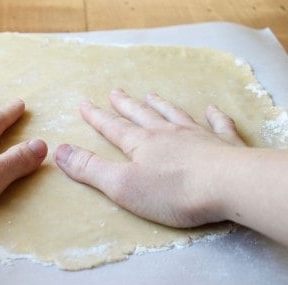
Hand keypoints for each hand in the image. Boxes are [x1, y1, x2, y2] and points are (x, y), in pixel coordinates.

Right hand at [54, 88, 244, 227]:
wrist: (229, 186)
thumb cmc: (172, 191)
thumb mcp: (122, 186)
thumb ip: (90, 169)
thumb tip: (58, 150)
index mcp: (141, 144)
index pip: (113, 128)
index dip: (97, 117)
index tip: (84, 103)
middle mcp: (167, 134)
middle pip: (142, 115)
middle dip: (126, 105)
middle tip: (115, 91)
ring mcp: (198, 136)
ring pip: (174, 115)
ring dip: (161, 105)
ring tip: (151, 95)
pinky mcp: (224, 145)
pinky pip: (218, 125)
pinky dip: (214, 116)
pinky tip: (211, 109)